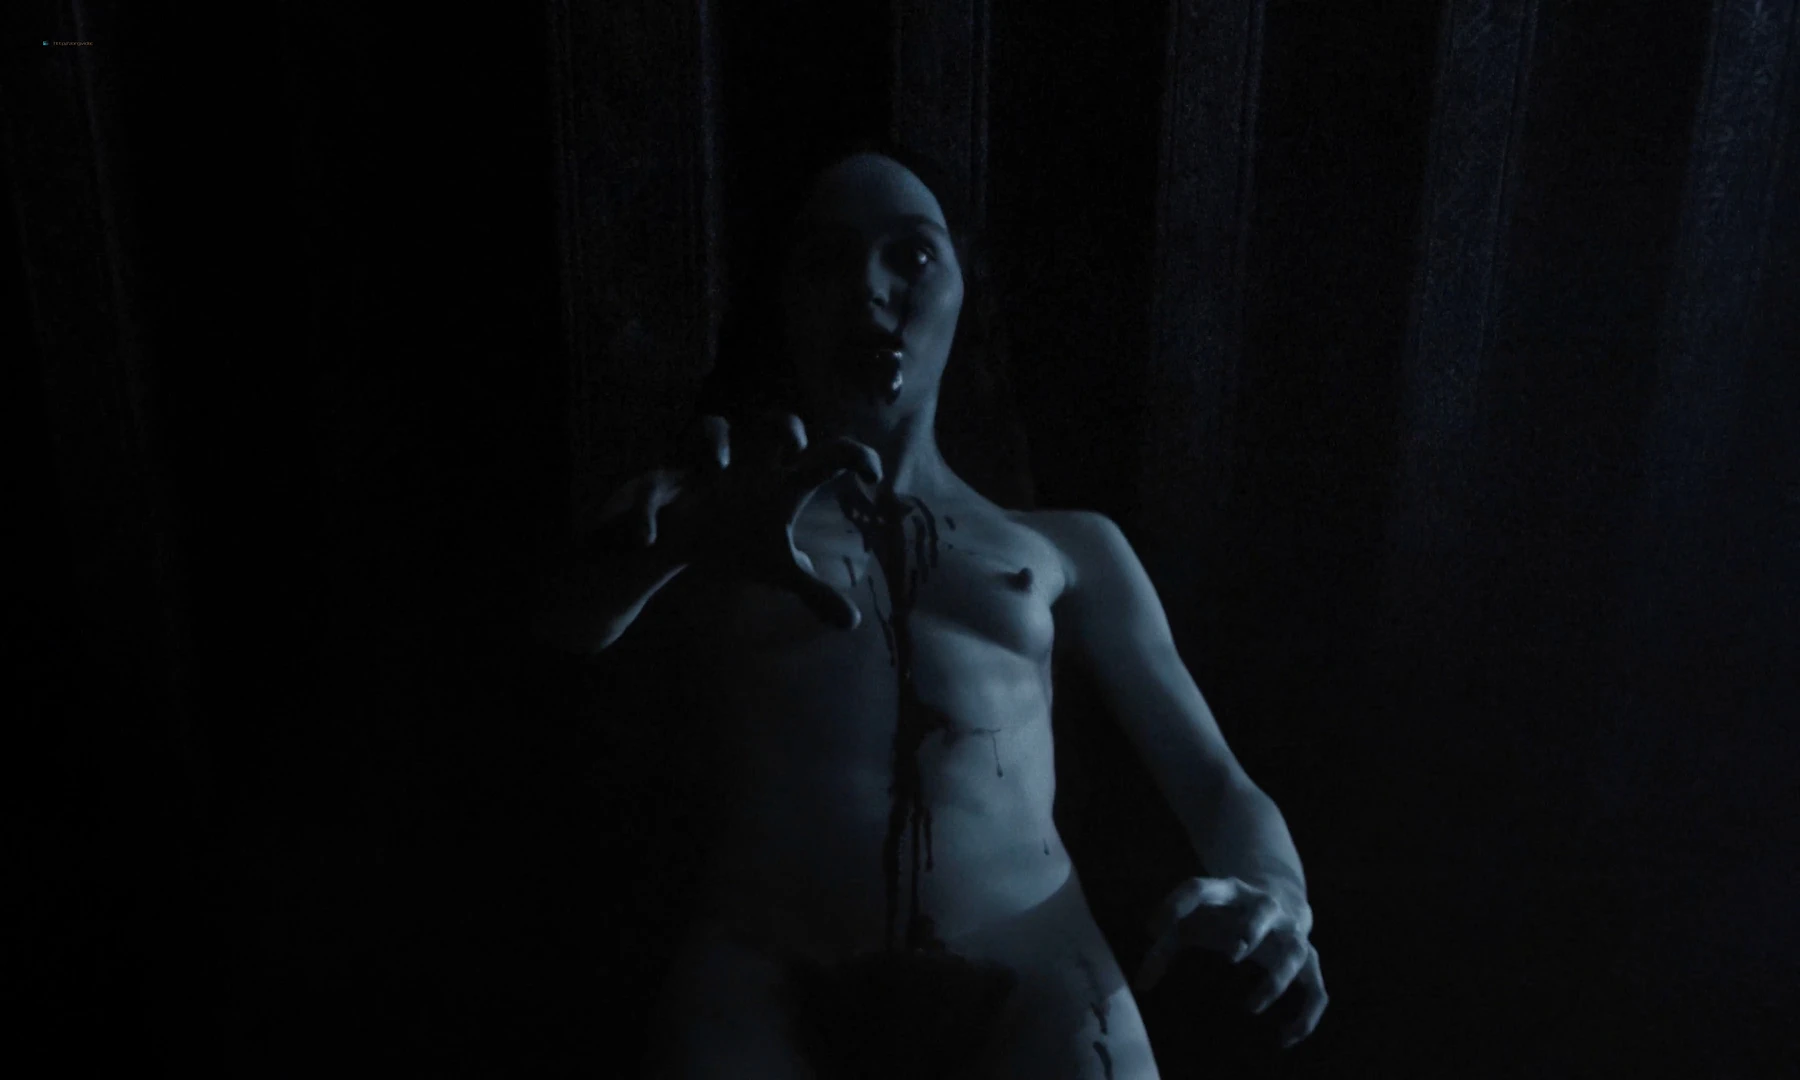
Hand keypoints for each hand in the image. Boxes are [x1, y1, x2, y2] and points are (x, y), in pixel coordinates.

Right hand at [589, 413, 882, 629]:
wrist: (670, 538)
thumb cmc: (731, 539)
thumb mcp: (774, 567)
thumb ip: (811, 588)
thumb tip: (852, 622)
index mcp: (778, 484)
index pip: (824, 457)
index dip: (851, 457)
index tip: (874, 476)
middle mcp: (746, 469)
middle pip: (769, 425)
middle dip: (782, 425)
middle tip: (794, 446)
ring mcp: (701, 472)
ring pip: (706, 430)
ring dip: (713, 441)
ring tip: (719, 469)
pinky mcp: (658, 488)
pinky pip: (649, 491)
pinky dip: (646, 513)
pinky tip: (648, 539)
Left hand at [1133, 876, 1327, 1049]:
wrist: (1280, 897)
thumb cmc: (1222, 916)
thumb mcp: (1192, 922)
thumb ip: (1163, 948)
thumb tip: (1141, 984)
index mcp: (1229, 892)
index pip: (1202, 888)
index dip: (1178, 903)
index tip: (1154, 928)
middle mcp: (1265, 907)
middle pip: (1264, 910)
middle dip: (1251, 930)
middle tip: (1231, 956)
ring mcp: (1291, 932)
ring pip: (1295, 952)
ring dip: (1277, 977)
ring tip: (1250, 1006)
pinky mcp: (1309, 961)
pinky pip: (1317, 991)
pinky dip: (1306, 1015)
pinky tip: (1285, 1038)